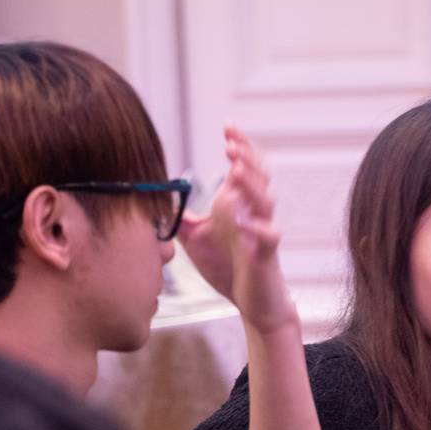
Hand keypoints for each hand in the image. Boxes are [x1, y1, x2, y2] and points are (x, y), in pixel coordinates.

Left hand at [179, 126, 297, 333]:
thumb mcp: (197, 240)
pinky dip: (258, 229)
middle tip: (231, 142)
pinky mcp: (266, 255)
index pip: (242, 166)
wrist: (253, 302)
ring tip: (235, 172)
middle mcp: (252, 212)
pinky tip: (245, 223)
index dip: (238, 145)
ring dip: (251, 186)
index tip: (227, 127)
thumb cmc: (229, 268)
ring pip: (265, 201)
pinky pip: (269, 237)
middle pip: (257, 175)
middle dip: (246, 157)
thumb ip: (182, 219)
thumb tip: (161, 202)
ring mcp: (261, 232)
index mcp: (236, 204)